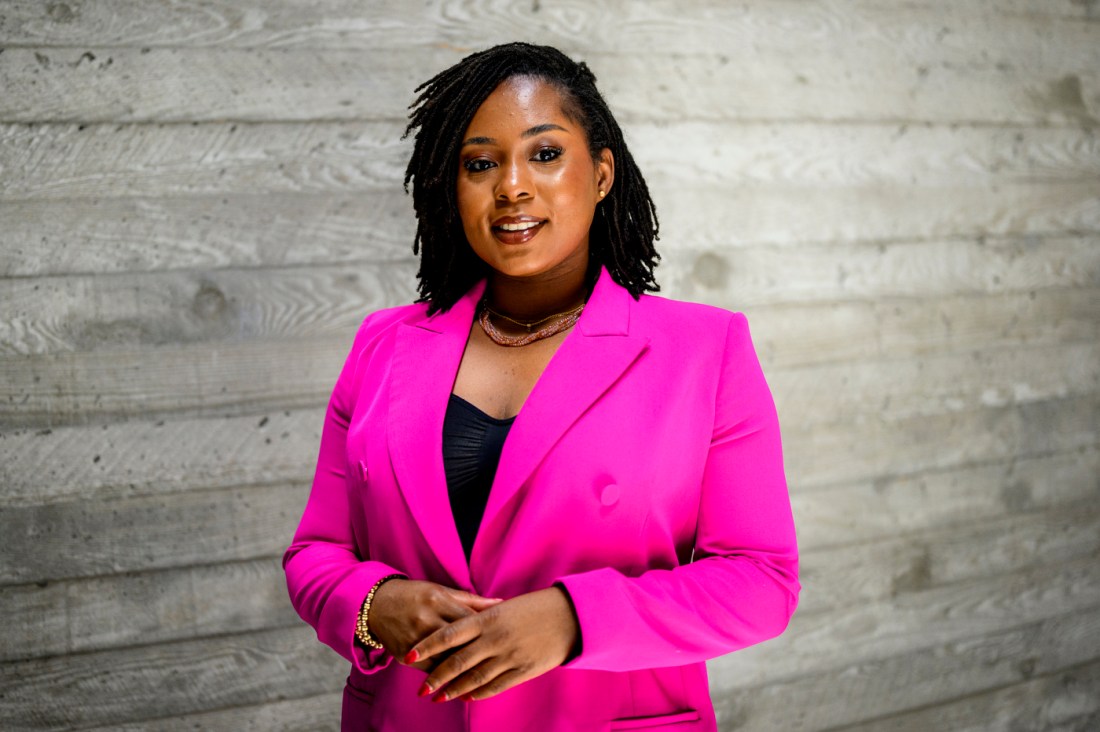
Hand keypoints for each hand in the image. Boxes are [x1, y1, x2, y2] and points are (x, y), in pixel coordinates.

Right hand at [368, 579, 501, 671]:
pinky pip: (428, 669)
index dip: (488, 631)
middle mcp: (426, 619)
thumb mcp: (441, 591)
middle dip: (478, 653)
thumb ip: (472, 601)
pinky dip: (443, 675)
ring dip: (462, 670)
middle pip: (458, 642)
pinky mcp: (403, 655)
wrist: (375, 604)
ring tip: (482, 676)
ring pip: (444, 659)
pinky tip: (458, 681)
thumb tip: (502, 602)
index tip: (503, 639)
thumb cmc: (415, 595)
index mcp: (438, 600)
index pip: (469, 620)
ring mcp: (413, 639)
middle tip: (497, 662)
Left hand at [408, 586, 579, 701]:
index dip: (428, 647)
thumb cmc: (535, 607)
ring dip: (453, 689)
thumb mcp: (505, 608)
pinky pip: (495, 686)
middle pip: (458, 661)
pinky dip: (478, 693)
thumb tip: (458, 627)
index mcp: (489, 619)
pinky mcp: (523, 670)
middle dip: (436, 677)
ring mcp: (509, 656)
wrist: (570, 616)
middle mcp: (495, 638)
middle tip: (420, 689)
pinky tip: (466, 697)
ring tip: (437, 697)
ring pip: (474, 677)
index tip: (410, 656)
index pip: (450, 634)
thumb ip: (481, 618)